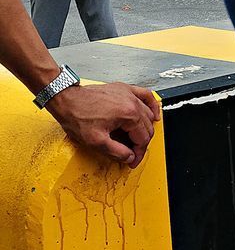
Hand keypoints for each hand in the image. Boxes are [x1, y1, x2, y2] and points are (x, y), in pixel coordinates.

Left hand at [44, 83, 161, 168]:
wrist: (66, 99)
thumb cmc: (77, 115)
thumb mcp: (95, 141)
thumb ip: (116, 152)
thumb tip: (129, 157)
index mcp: (129, 115)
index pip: (143, 139)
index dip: (138, 154)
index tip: (133, 161)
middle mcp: (133, 102)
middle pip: (147, 127)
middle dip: (141, 143)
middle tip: (132, 153)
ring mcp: (130, 94)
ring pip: (148, 114)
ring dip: (146, 128)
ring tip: (138, 139)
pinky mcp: (125, 89)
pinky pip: (146, 96)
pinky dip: (152, 105)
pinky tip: (153, 113)